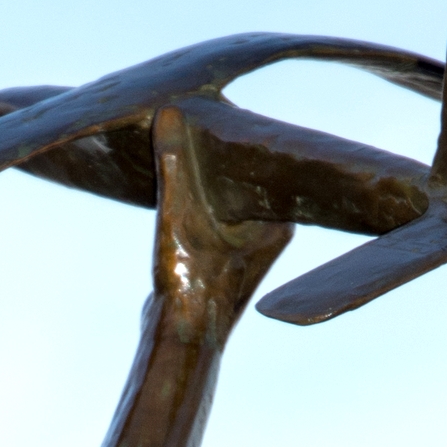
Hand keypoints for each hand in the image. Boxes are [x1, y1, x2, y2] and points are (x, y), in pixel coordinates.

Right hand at [151, 104, 290, 340]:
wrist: (181, 340)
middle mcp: (272, 229)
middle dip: (218, 151)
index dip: (231, 133)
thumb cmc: (188, 283)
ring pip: (229, 194)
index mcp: (277, 218)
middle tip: (191, 115)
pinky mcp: (227, 254)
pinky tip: (177, 176)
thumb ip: (174, 165)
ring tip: (180, 137)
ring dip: (205, 173)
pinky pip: (217, 211)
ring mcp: (251, 245)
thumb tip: (169, 112)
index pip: (259, 160)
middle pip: (243, 175)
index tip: (209, 105)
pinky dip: (198, 195)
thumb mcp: (178, 215)